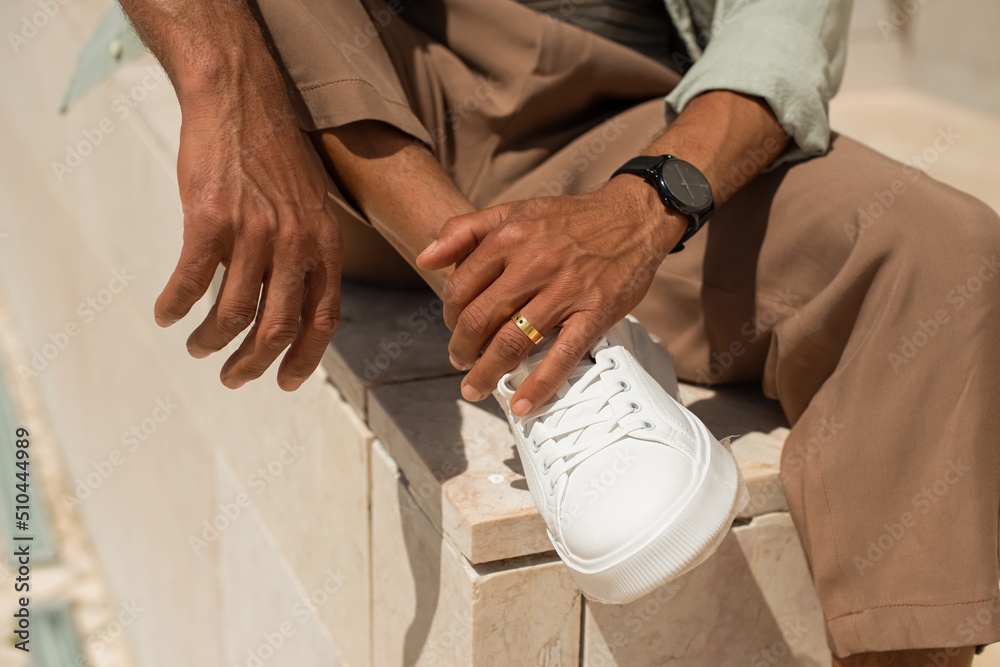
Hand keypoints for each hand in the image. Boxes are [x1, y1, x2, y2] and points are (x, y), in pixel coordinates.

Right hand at [154, 65, 341, 390]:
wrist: (240, 100)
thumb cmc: (272, 156)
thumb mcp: (311, 207)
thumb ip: (308, 254)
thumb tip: (293, 306)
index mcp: (324, 244)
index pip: (323, 319)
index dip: (305, 358)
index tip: (284, 382)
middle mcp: (295, 243)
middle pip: (278, 328)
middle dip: (253, 364)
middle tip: (232, 378)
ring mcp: (255, 232)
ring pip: (233, 314)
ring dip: (211, 340)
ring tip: (197, 347)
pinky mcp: (211, 220)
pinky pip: (190, 282)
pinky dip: (175, 306)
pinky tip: (166, 314)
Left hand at [416, 176, 685, 414]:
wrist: (633, 217)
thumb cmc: (570, 219)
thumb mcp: (515, 210)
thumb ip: (465, 230)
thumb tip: (424, 259)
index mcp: (510, 237)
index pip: (461, 288)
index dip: (449, 316)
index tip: (453, 329)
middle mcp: (534, 263)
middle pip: (480, 320)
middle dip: (461, 349)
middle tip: (459, 362)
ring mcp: (566, 290)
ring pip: (512, 343)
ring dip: (486, 373)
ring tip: (474, 388)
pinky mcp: (595, 312)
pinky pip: (562, 356)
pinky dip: (540, 385)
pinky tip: (522, 405)